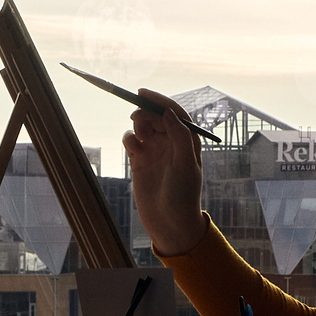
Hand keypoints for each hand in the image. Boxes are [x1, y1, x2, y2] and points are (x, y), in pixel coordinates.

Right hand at [120, 88, 204, 256]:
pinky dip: (128, 138)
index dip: (159, 100)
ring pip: (142, 125)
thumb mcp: (185, 164)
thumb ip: (179, 136)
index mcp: (187, 140)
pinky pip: (131, 140)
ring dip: (137, 124)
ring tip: (138, 136)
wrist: (169, 222)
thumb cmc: (183, 195)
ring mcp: (154, 150)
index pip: (173, 112)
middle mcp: (171, 142)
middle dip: (146, 112)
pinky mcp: (139, 160)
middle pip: (156, 116)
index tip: (142, 93)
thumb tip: (168, 111)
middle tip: (138, 118)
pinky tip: (132, 148)